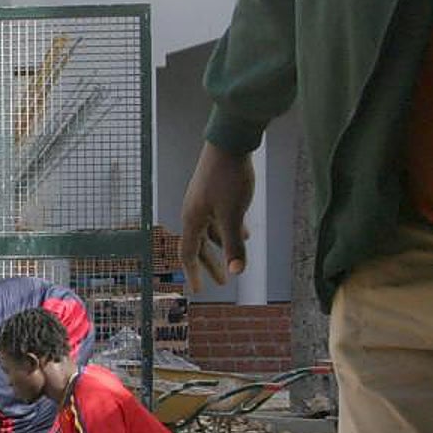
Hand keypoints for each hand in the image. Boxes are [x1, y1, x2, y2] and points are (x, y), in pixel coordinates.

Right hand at [179, 142, 253, 291]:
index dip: (194, 274)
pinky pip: (218, 217)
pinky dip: (228, 229)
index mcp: (192, 219)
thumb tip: (237, 273)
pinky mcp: (213, 191)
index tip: (198, 290)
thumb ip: (234, 245)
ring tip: (236, 259)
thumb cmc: (229, 177)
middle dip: (211, 264)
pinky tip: (245, 233)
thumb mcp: (234, 215)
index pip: (188, 253)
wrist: (230, 142)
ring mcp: (203, 200)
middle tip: (223, 282)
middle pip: (199, 245)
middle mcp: (193, 211)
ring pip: (210, 231)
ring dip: (222, 247)